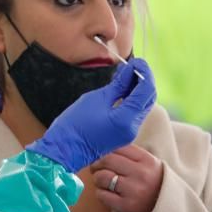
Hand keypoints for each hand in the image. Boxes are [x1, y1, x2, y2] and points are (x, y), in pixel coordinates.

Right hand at [26, 59, 155, 171]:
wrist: (64, 149)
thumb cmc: (75, 124)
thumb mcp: (96, 99)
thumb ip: (118, 85)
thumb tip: (130, 71)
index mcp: (127, 119)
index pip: (146, 91)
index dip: (144, 73)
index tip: (136, 61)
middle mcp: (133, 128)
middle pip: (148, 99)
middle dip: (143, 80)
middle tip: (132, 66)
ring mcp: (129, 132)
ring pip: (142, 106)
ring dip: (137, 89)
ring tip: (125, 75)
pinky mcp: (123, 134)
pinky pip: (133, 113)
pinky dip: (131, 99)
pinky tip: (122, 89)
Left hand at [91, 145, 163, 211]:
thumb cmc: (153, 185)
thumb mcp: (149, 165)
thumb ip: (130, 156)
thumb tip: (102, 149)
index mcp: (147, 160)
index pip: (118, 147)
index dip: (105, 150)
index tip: (101, 156)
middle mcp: (141, 174)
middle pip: (106, 160)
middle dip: (96, 164)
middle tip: (95, 168)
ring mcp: (133, 191)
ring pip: (101, 177)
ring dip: (97, 179)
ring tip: (103, 182)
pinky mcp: (126, 206)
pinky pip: (102, 194)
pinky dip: (101, 193)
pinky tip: (108, 194)